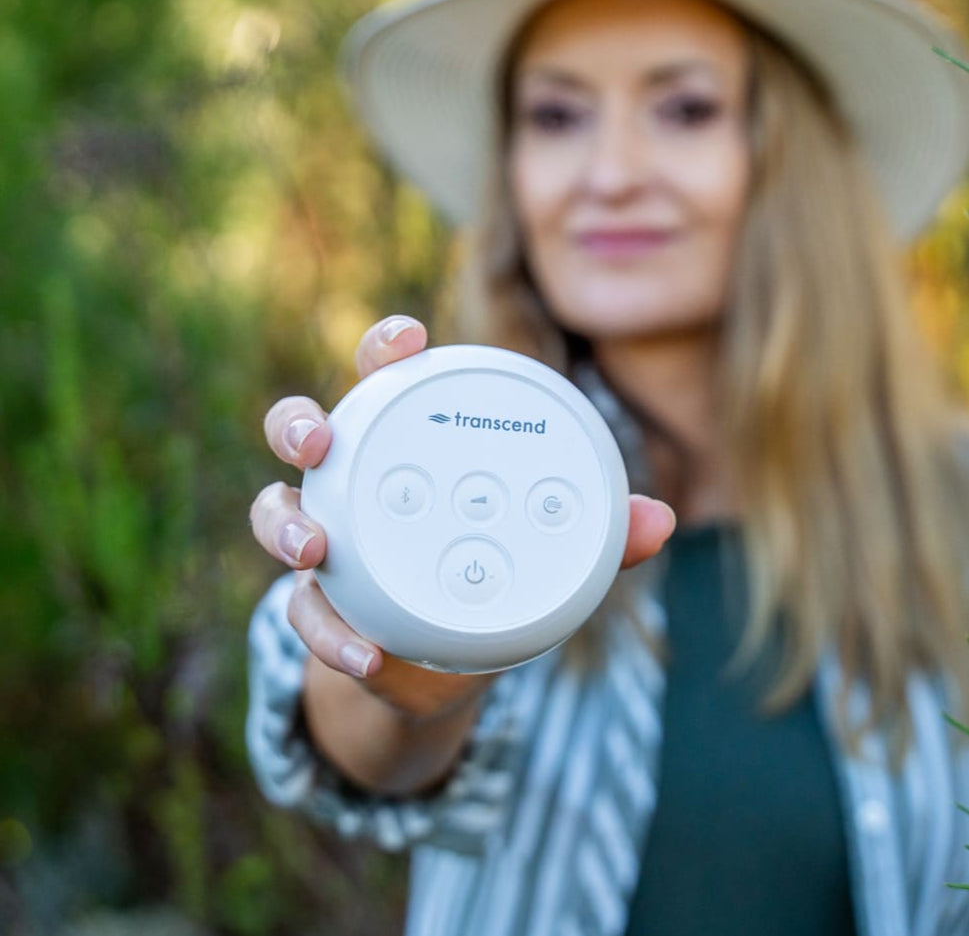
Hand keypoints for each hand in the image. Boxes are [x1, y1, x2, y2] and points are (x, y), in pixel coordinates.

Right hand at [249, 314, 675, 718]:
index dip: (388, 347)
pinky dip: (330, 633)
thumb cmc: (495, 576)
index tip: (408, 339)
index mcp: (410, 447)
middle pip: (305, 430)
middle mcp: (357, 485)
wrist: (446, 663)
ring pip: (275, 511)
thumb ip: (596, 533)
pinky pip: (304, 613)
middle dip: (300, 422)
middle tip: (319, 439)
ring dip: (284, 525)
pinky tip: (366, 654)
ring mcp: (329, 542)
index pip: (390, 381)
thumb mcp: (546, 550)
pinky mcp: (321, 607)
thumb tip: (661, 520)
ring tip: (314, 550)